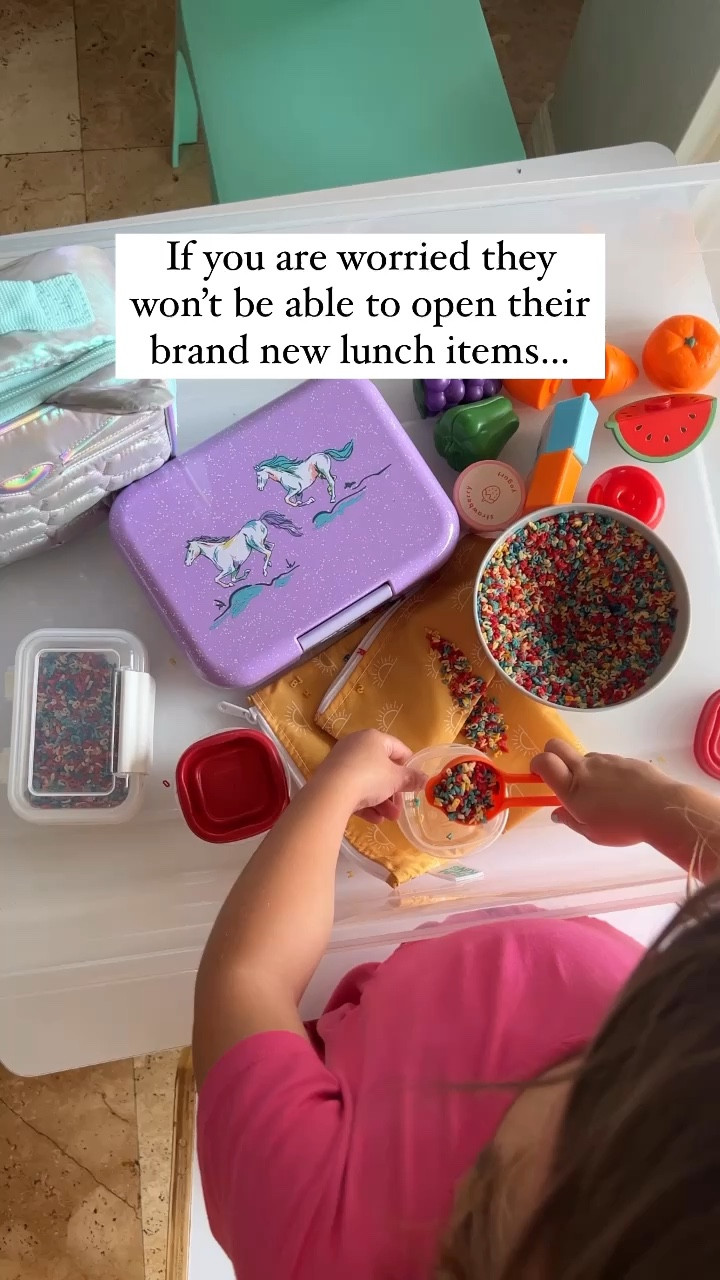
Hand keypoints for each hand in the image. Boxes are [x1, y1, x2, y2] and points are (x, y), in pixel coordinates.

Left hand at [314, 729, 425, 823]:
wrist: (332, 792)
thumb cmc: (370, 777)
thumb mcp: (396, 779)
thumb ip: (412, 778)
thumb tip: (425, 778)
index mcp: (374, 738)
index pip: (398, 748)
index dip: (409, 766)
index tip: (414, 783)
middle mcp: (356, 746)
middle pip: (382, 769)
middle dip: (394, 792)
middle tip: (400, 808)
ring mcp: (342, 762)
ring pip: (368, 782)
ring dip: (382, 802)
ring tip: (390, 819)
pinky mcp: (331, 779)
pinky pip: (353, 790)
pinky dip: (365, 804)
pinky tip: (375, 820)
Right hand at [531, 738, 669, 846]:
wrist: (662, 809)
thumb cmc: (622, 826)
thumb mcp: (592, 833)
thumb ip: (571, 821)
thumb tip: (557, 813)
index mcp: (572, 787)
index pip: (544, 761)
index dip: (536, 764)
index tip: (538, 775)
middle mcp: (586, 768)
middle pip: (556, 745)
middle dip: (551, 754)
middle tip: (560, 774)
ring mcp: (606, 760)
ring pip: (586, 758)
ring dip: (586, 770)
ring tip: (604, 796)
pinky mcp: (625, 760)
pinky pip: (608, 763)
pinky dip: (608, 774)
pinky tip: (624, 793)